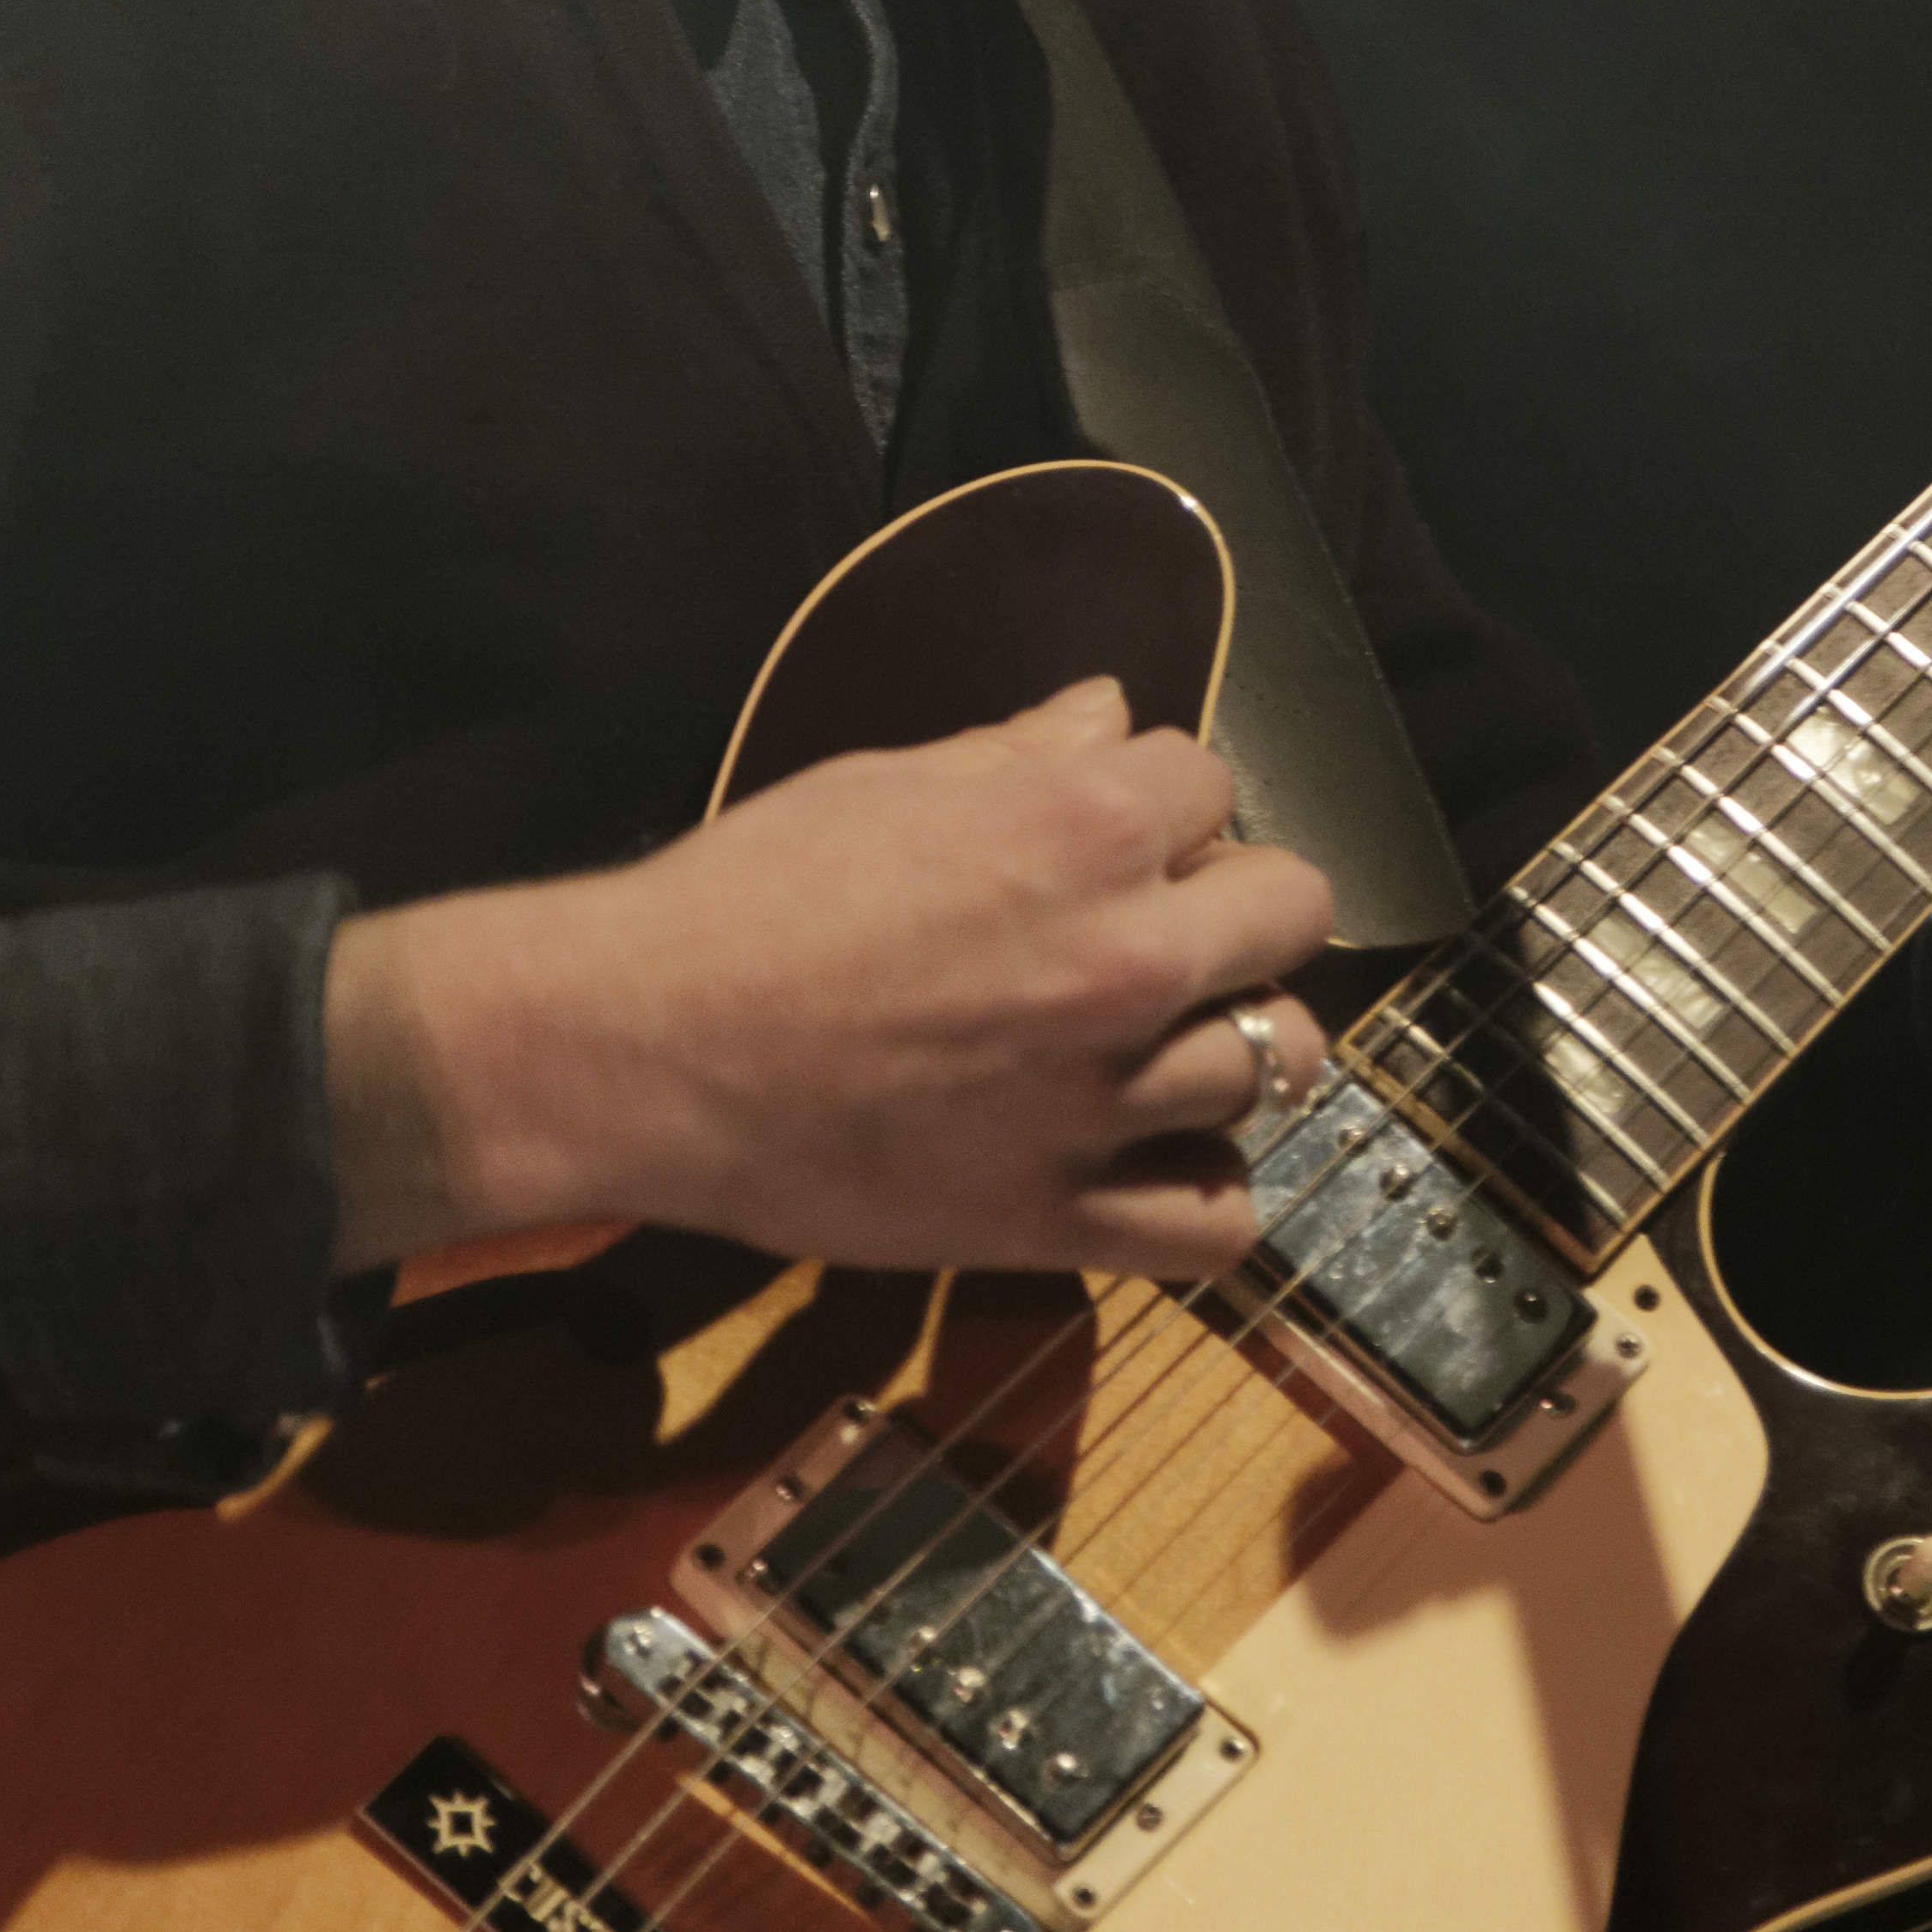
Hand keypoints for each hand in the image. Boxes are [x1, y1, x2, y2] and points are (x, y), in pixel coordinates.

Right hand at [326, 676, 1334, 1280]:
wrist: (637, 1048)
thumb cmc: (746, 898)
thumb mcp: (886, 784)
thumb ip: (1022, 750)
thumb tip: (1112, 709)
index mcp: (1081, 827)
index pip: (1214, 785)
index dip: (1163, 806)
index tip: (1114, 834)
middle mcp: (1121, 959)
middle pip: (1293, 912)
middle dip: (1238, 905)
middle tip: (1167, 928)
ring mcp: (1101, 1099)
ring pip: (1279, 1061)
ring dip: (1233, 1041)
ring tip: (1166, 1043)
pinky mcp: (1058, 1217)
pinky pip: (1216, 1223)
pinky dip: (1205, 1194)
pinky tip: (1157, 1160)